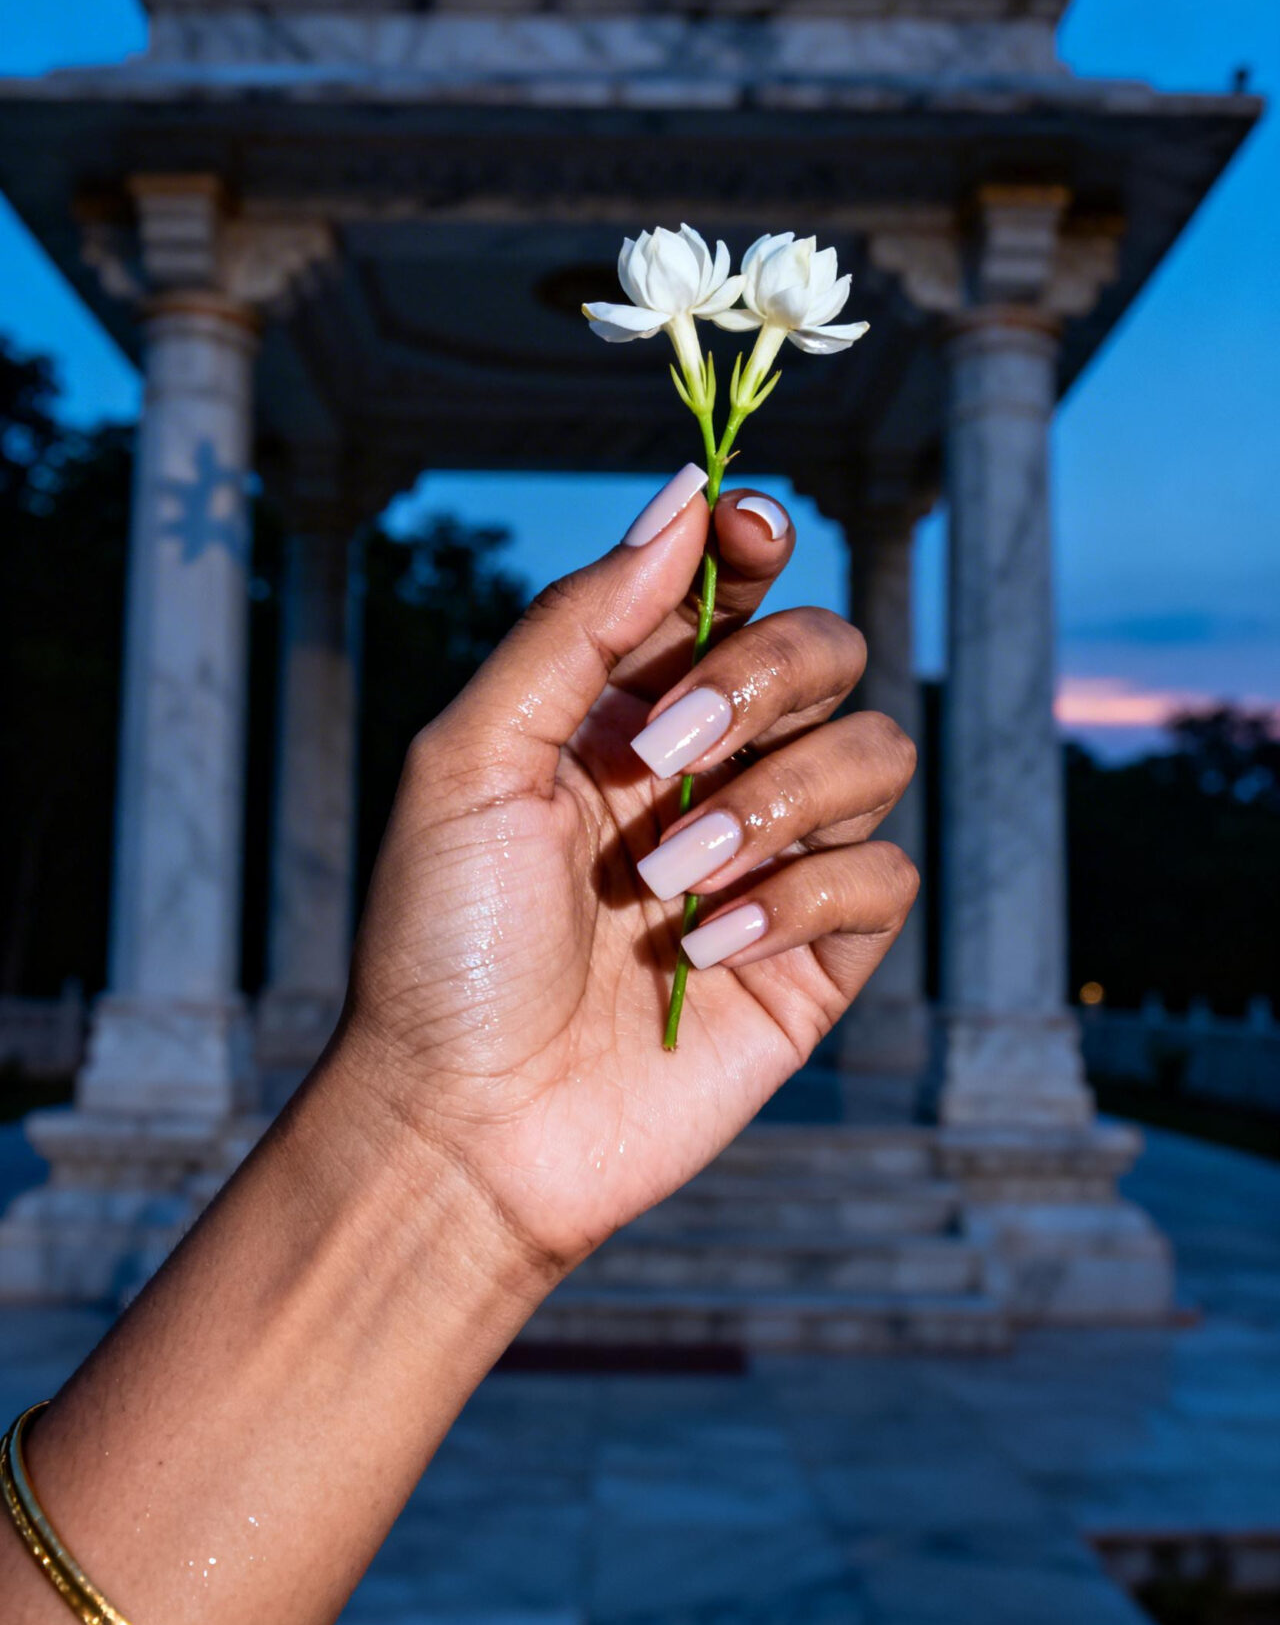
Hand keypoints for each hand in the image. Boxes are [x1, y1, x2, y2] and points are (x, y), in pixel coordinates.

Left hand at [337, 469, 917, 1271]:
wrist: (466, 1126)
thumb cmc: (442, 945)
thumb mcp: (470, 758)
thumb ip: (578, 624)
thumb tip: (683, 499)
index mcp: (625, 712)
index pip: (732, 587)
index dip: (754, 543)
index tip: (745, 534)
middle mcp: (712, 771)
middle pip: (829, 651)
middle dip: (765, 680)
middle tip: (665, 753)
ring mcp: (770, 861)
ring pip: (876, 754)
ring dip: (778, 803)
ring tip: (669, 886)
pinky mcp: (817, 958)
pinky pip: (882, 877)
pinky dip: (800, 900)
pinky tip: (706, 953)